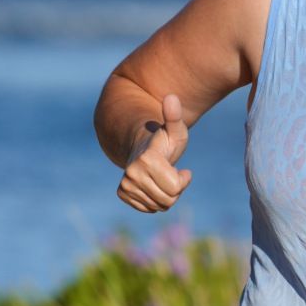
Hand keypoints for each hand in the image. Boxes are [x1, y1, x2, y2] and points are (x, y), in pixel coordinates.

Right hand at [118, 94, 190, 212]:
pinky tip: (153, 185)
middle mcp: (132, 173)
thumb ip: (174, 116)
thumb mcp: (175, 130)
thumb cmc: (163, 140)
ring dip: (166, 195)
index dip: (183, 181)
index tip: (183, 170)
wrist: (140, 146)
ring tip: (161, 178)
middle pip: (168, 200)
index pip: (175, 188)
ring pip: (159, 206)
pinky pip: (148, 209)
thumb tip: (171, 97)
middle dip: (175, 189)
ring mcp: (125, 184)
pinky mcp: (122, 193)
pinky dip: (155, 200)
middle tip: (170, 174)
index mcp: (147, 159)